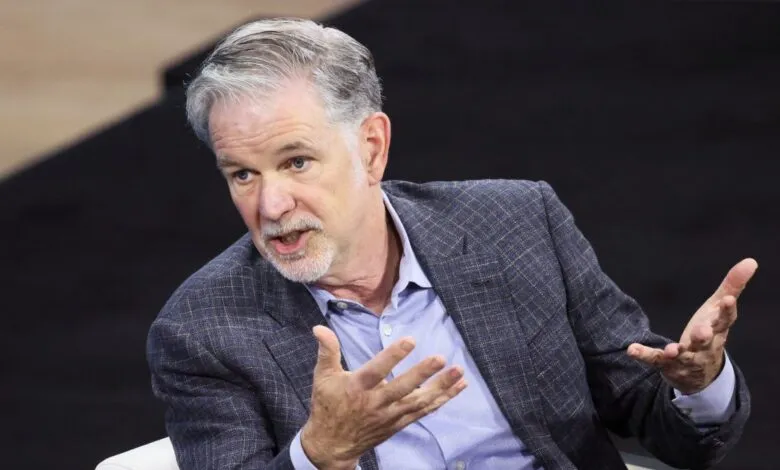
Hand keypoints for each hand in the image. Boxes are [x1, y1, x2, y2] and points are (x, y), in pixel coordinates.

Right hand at [300, 325, 466, 468]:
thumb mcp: (323, 377)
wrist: (332, 445)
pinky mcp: (399, 422)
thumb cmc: (328, 406)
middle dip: (422, 374)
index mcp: (357, 388)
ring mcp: (390, 415)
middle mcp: (376, 402)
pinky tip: (458, 387)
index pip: (376, 370)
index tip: (410, 341)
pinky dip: (442, 400)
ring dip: (440, 387)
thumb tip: (319, 328)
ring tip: (459, 372)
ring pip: (418, 401)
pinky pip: (423, 411)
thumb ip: (327, 351)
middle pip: (402, 388)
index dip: (393, 356)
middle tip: (441, 358)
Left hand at [627, 258, 757, 394]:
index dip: (728, 311)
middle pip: (706, 342)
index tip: (728, 300)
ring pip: (684, 357)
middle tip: (702, 331)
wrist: (701, 375)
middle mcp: (705, 347)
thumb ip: (732, 286)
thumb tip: (751, 261)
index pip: (726, 321)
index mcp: (718, 331)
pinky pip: (655, 360)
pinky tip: (631, 349)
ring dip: (678, 353)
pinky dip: (644, 355)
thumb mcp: (718, 309)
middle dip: (704, 336)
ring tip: (673, 350)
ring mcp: (687, 358)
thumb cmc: (710, 333)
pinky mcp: (668, 365)